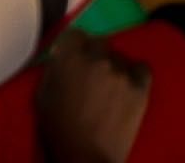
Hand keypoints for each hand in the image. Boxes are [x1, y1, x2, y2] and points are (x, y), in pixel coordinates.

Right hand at [36, 31, 151, 162]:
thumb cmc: (58, 129)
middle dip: (94, 55)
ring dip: (113, 67)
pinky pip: (142, 68)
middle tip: (91, 74)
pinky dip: (135, 74)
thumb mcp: (43, 94)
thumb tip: (62, 56)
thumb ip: (54, 69)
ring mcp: (121, 73)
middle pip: (99, 42)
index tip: (74, 56)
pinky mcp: (140, 88)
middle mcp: (97, 59)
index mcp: (69, 58)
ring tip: (109, 86)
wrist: (85, 157)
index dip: (74, 46)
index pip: (75, 34)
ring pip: (120, 57)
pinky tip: (127, 86)